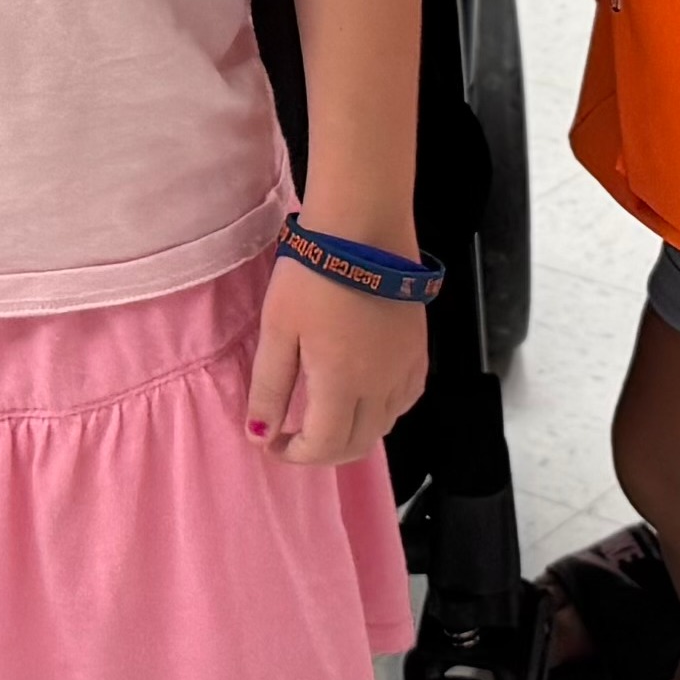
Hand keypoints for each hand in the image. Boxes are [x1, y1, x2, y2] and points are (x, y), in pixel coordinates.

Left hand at [245, 251, 429, 467]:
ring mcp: (405, 367)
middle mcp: (381, 386)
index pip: (323, 446)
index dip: (294, 454)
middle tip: (295, 436)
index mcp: (342, 384)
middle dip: (323, 451)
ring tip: (325, 416)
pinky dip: (383, 411)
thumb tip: (259, 436)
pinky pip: (406, 399)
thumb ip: (269, 387)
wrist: (362, 224)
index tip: (272, 441)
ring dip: (353, 433)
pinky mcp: (419, 347)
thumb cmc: (311, 273)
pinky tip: (365, 394)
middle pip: (357, 444)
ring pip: (384, 425)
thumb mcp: (277, 329)